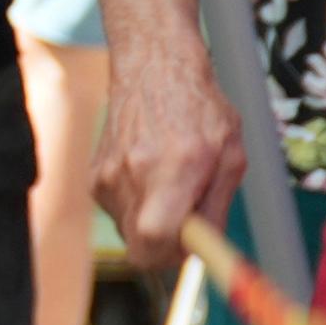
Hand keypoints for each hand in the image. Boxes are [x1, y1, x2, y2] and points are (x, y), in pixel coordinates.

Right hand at [91, 20, 245, 273]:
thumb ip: (216, 208)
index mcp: (173, 168)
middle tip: (188, 225)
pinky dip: (139, 205)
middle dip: (166, 247)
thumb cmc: (200, 110)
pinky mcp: (94, 176)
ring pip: (131, 232)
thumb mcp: (230, 157)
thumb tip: (207, 252)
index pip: (156, 240)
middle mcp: (133, 174)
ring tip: (171, 184)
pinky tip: (152, 173)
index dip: (175, 255)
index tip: (193, 244)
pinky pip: (120, 212)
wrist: (154, 69)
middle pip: (140, 249)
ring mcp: (107, 175)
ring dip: (153, 222)